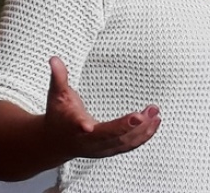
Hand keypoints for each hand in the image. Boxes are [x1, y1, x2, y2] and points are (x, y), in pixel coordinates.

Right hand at [44, 56, 160, 158]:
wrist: (56, 142)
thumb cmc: (59, 115)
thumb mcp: (56, 94)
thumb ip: (58, 76)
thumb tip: (54, 59)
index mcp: (73, 126)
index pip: (78, 126)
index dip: (83, 126)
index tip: (88, 125)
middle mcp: (88, 141)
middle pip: (108, 136)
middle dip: (126, 127)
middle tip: (144, 115)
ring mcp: (101, 148)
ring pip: (123, 143)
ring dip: (141, 130)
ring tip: (154, 113)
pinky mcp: (110, 150)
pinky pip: (129, 145)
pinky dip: (143, 136)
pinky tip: (155, 123)